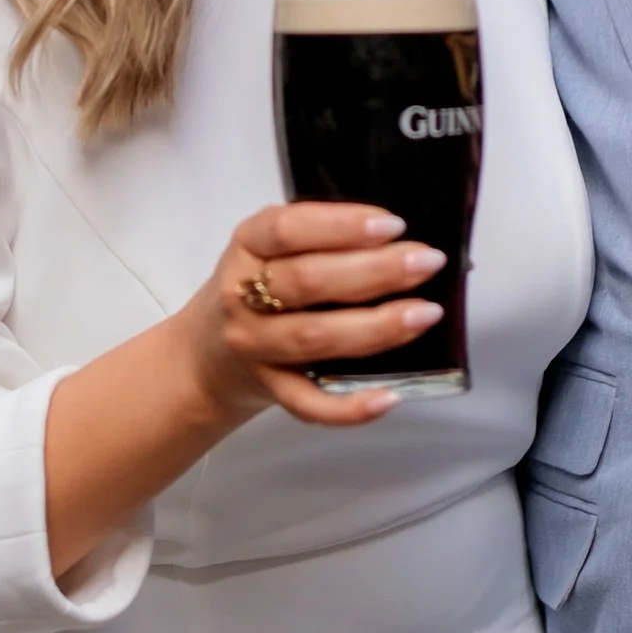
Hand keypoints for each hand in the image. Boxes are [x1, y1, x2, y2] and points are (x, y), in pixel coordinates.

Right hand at [179, 200, 448, 433]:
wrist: (204, 356)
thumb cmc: (257, 287)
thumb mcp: (270, 246)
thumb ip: (319, 236)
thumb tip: (400, 238)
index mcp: (248, 244)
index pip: (288, 229)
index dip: (341, 226)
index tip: (393, 225)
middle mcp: (243, 295)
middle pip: (308, 282)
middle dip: (375, 271)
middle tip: (427, 263)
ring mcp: (254, 347)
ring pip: (315, 338)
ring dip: (376, 326)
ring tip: (425, 314)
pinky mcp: (270, 390)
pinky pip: (309, 404)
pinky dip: (349, 407)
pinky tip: (390, 396)